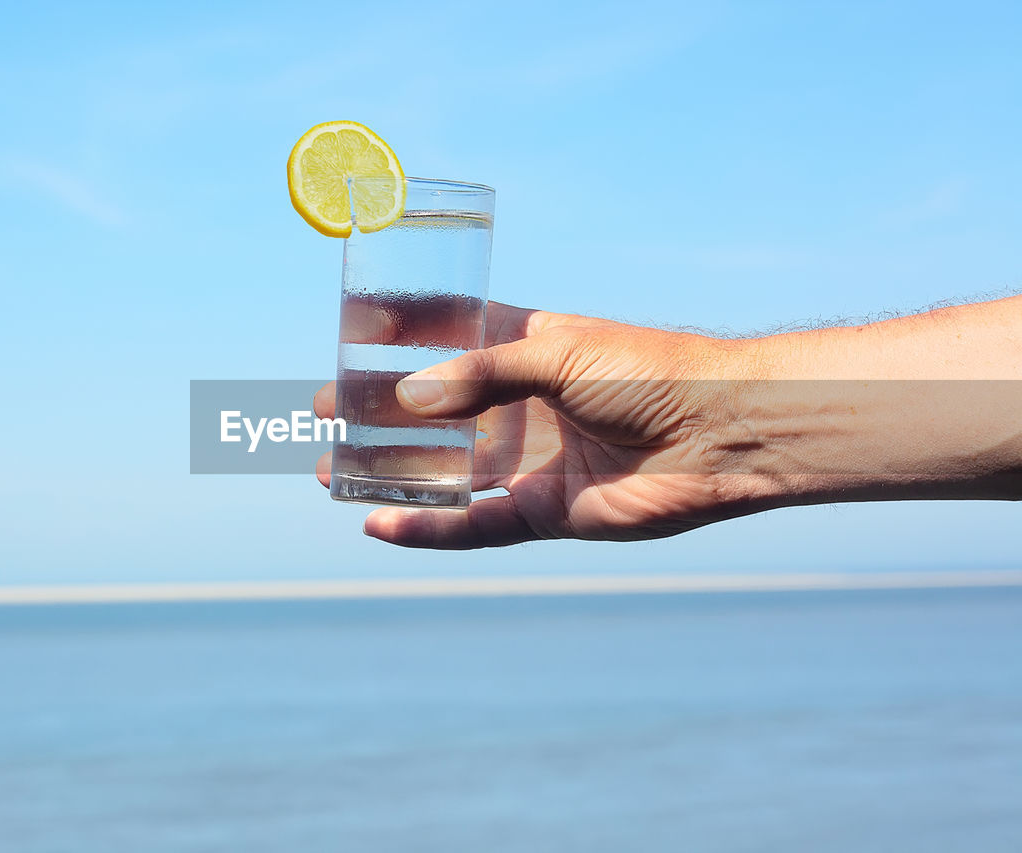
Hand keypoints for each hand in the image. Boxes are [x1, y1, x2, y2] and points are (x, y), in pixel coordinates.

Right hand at [314, 301, 749, 548]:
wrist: (722, 434)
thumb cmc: (650, 371)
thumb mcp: (557, 353)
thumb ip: (481, 376)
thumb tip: (407, 399)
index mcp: (524, 348)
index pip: (445, 338)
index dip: (397, 338)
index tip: (348, 338)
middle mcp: (519, 403)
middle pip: (431, 411)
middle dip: (376, 414)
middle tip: (324, 415)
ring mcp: (528, 460)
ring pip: (442, 471)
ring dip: (387, 473)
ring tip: (331, 472)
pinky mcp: (541, 512)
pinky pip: (472, 525)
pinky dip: (425, 528)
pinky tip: (379, 523)